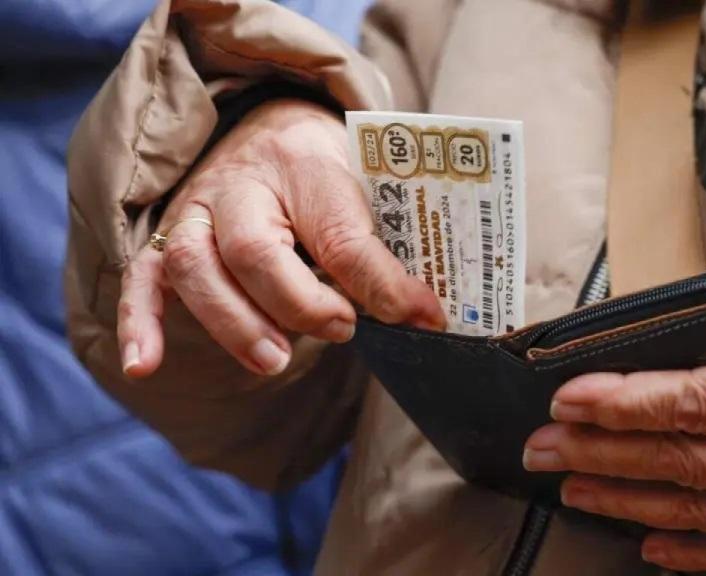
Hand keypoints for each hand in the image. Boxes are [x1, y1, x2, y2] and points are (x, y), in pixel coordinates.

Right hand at [117, 99, 444, 377]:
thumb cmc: (328, 168)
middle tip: (344, 329)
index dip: (381, 283)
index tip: (423, 316)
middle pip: (254, 249)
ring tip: (276, 361)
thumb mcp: (368, 186)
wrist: (272, 124)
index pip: (340, 231)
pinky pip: (142, 278)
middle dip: (299, 304)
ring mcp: (197, 210)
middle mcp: (242, 183)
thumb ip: (388, 244)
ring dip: (235, 323)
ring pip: (195, 266)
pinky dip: (140, 324)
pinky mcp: (168, 238)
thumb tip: (427, 316)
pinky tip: (145, 367)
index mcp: (306, 162)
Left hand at [523, 302, 705, 574]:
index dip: (628, 399)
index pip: (700, 399)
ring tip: (569, 485)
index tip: (570, 394)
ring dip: (623, 496)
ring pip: (694, 510)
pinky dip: (687, 553)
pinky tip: (646, 543)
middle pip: (679, 457)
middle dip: (600, 449)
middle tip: (541, 445)